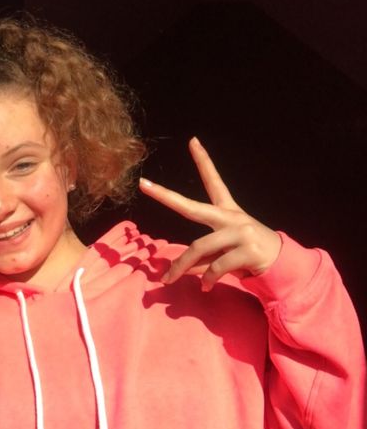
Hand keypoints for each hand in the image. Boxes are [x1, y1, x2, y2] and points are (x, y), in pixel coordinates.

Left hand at [139, 137, 281, 290]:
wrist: (284, 265)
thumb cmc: (248, 254)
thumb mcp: (224, 251)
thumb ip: (202, 257)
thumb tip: (179, 271)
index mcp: (227, 211)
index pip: (213, 181)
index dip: (204, 160)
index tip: (192, 141)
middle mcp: (233, 217)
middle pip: (192, 207)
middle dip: (165, 195)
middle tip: (143, 184)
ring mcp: (241, 233)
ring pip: (199, 247)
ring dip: (181, 266)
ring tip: (170, 279)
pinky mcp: (249, 251)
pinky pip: (217, 266)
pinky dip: (207, 278)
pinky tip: (205, 287)